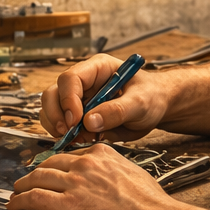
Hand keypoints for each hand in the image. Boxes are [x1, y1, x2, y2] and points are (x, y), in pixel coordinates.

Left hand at [8, 141, 171, 209]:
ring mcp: (74, 183)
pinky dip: (20, 201)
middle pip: (50, 163)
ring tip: (17, 192)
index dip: (58, 165)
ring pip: (37, 178)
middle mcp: (85, 164)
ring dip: (23, 185)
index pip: (71, 155)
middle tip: (29, 180)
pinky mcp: (66, 205)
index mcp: (102, 154)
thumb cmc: (150, 206)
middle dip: (36, 172)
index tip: (53, 171)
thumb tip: (108, 182)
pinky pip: (34, 198)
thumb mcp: (133, 176)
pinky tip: (15, 206)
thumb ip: (115, 173)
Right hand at [40, 53, 172, 143]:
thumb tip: (89, 122)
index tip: (76, 120)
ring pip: (52, 110)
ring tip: (78, 138)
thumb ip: (116, 111)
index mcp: (97, 69)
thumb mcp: (140, 102)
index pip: (70, 79)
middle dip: (56, 115)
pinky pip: (62, 125)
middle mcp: (83, 82)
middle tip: (68, 133)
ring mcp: (79, 99)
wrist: (157, 108)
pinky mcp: (80, 116)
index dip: (68, 99)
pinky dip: (66, 136)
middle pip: (53, 94)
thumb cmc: (152, 96)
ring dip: (58, 127)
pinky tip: (82, 140)